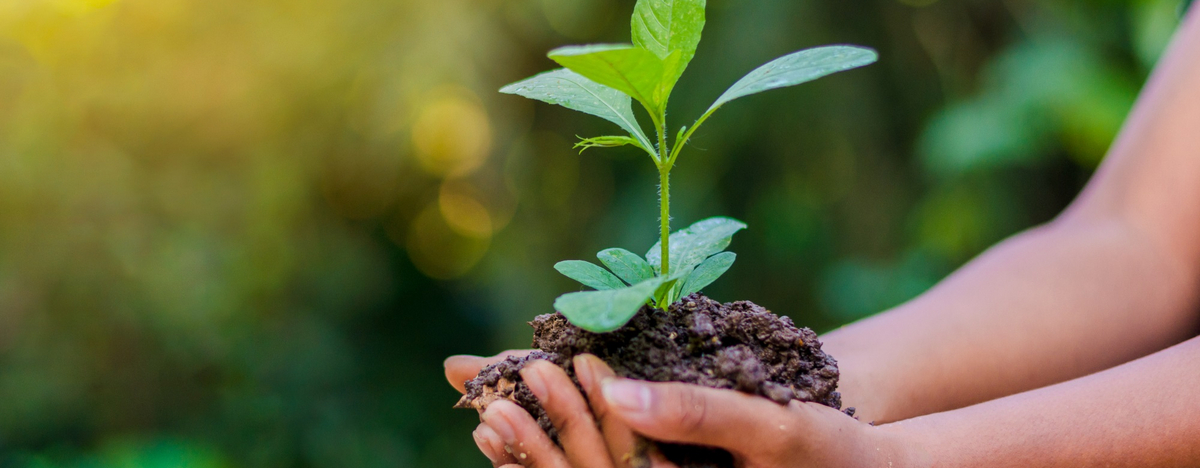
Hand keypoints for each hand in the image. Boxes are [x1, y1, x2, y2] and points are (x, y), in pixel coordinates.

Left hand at [447, 352, 923, 467]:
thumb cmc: (828, 449)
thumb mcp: (767, 425)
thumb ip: (692, 412)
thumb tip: (616, 391)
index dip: (536, 452)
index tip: (490, 412)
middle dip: (525, 445)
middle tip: (471, 404)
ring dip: (539, 442)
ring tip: (484, 408)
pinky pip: (614, 464)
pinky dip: (576, 436)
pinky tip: (544, 406)